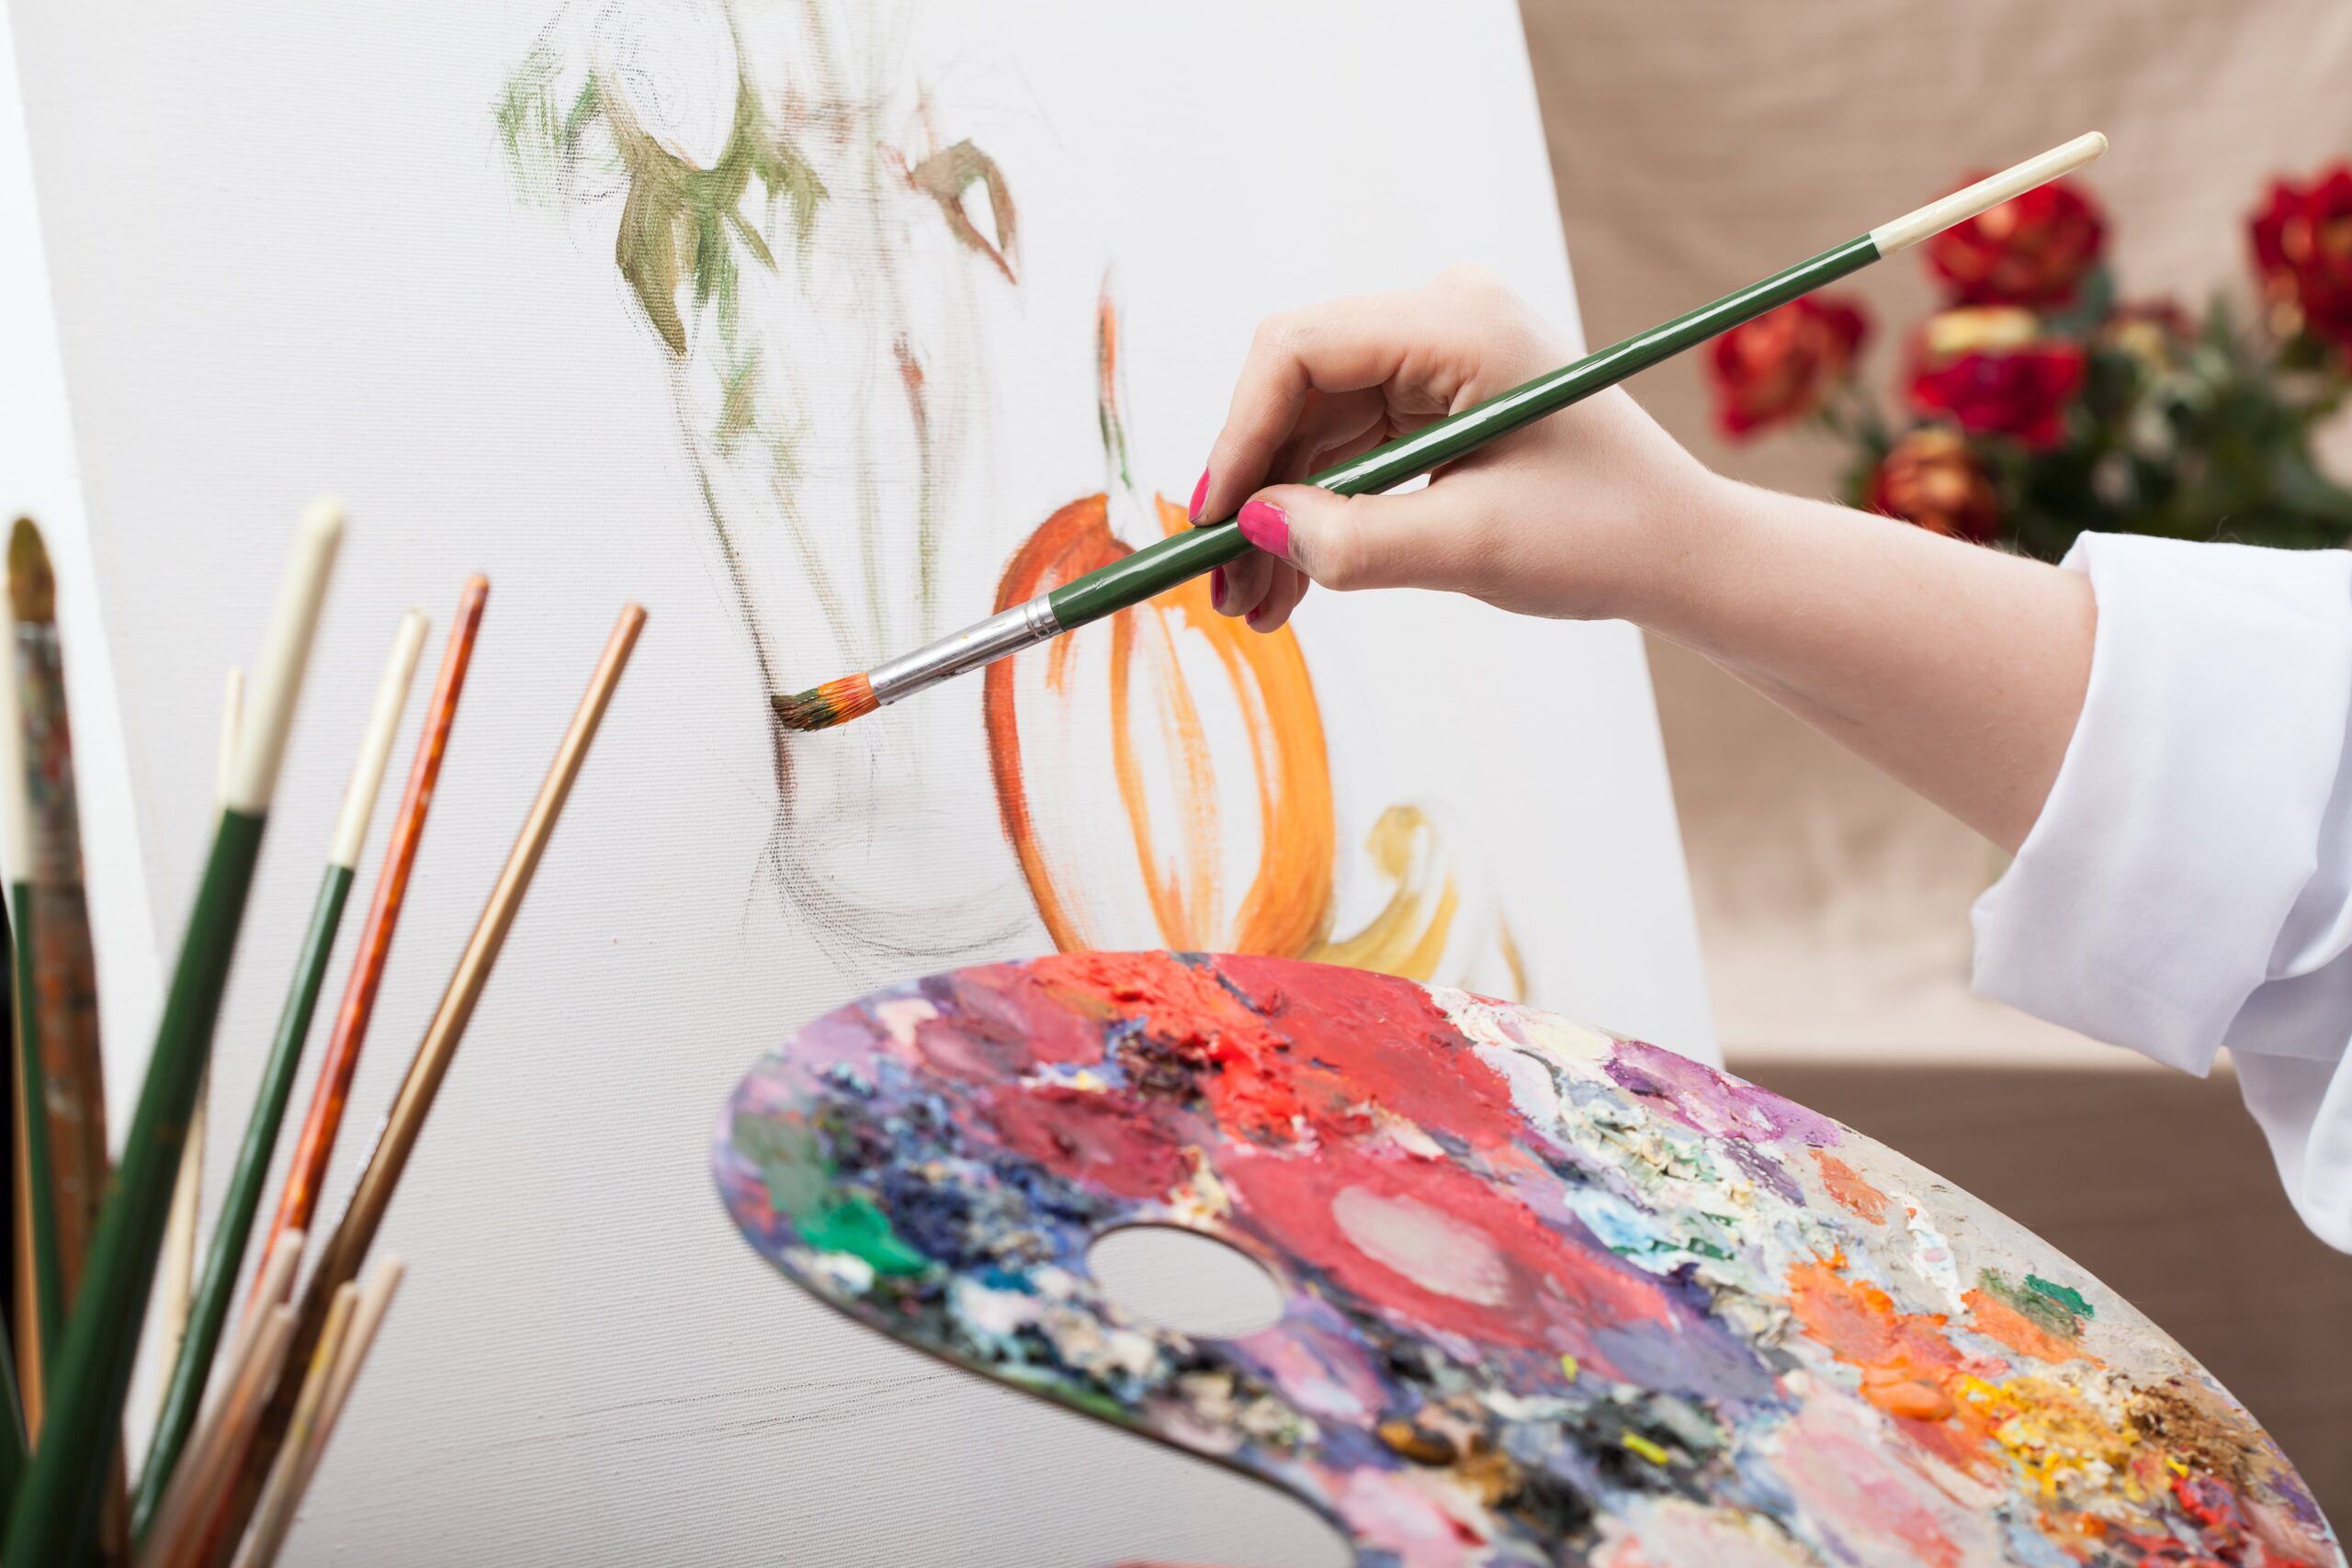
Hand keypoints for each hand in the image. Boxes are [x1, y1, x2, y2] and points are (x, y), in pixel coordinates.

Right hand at [1191, 265, 1720, 631]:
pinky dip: (1317, 513)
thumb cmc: (1606, 538)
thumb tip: (1249, 528)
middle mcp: (1442, 317)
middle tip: (1221, 588)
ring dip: (1278, 515)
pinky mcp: (1434, 396)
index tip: (1210, 525)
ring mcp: (1437, 354)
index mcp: (1462, 322)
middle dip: (1254, 491)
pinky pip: (1346, 448)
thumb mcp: (1474, 548)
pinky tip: (1291, 584)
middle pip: (1296, 389)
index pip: (1299, 351)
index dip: (1239, 437)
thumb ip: (1355, 539)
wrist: (1682, 553)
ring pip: (1312, 427)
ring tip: (1256, 607)